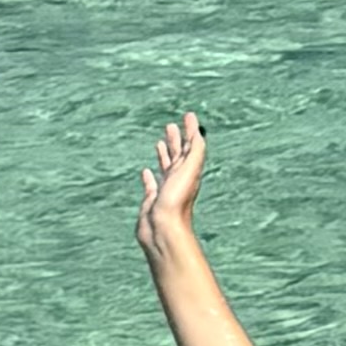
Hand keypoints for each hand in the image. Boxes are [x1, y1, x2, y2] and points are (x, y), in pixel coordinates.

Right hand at [136, 113, 207, 253]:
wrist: (163, 230)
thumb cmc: (177, 202)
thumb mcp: (189, 171)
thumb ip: (195, 151)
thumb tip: (199, 132)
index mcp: (189, 170)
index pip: (191, 145)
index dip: (190, 130)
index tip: (188, 115)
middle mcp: (179, 178)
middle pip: (178, 154)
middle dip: (176, 140)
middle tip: (171, 125)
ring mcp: (165, 190)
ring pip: (165, 167)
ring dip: (164, 154)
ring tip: (159, 143)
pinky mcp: (152, 200)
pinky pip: (151, 185)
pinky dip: (149, 177)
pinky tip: (146, 172)